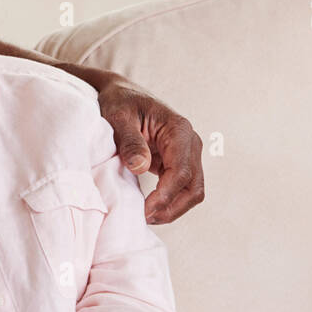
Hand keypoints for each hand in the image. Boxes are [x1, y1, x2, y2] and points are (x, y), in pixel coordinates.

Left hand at [95, 77, 204, 224]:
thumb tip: (141, 167)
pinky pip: (181, 189)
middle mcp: (190, 142)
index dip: (165, 196)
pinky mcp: (178, 162)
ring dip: (172, 209)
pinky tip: (149, 208)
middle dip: (172, 208)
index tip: (144, 210)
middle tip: (145, 218)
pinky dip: (168, 202)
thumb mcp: (118, 117)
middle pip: (194, 187)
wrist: (121, 93)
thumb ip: (130, 141)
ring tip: (146, 216)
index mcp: (179, 130)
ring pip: (191, 192)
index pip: (181, 171)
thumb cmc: (119, 102)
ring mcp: (187, 154)